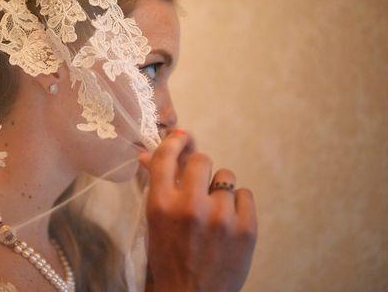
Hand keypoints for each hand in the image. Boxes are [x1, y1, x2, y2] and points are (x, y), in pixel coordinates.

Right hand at [138, 129, 256, 291]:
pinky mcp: (246, 228)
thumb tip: (147, 152)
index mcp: (161, 204)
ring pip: (226, 177)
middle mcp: (190, 206)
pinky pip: (245, 194)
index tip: (181, 137)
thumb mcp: (155, 221)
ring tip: (214, 211)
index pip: (166, 156)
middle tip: (198, 185)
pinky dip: (238, 204)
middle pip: (202, 160)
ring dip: (219, 189)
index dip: (175, 141)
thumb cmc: (168, 257)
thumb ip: (156, 184)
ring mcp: (221, 217)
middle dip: (199, 169)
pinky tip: (228, 220)